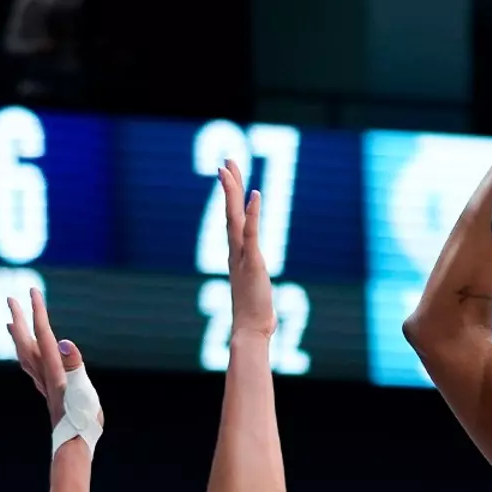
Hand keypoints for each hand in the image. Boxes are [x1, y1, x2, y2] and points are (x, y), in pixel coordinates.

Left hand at [7, 289, 99, 430]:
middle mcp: (45, 374)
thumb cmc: (83, 420)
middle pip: (26, 341)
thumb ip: (75, 365)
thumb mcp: (84, 390)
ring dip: (18, 336)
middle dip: (19, 319)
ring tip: (11, 324)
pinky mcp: (51, 393)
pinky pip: (32, 368)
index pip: (43, 333)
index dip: (38, 311)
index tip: (33, 290)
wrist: (74, 445)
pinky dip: (26, 355)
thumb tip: (66, 342)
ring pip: (25, 354)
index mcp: (54, 368)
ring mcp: (46, 384)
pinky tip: (30, 358)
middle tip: (11, 299)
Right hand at [221, 159, 275, 338]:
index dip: (232, 197)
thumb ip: (258, 287)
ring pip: (235, 217)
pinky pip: (252, 233)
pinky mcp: (253, 262)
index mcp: (237, 255)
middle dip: (229, 185)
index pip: (233, 219)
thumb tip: (265, 297)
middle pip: (230, 211)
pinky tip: (255, 194)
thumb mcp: (257, 293)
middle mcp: (235, 251)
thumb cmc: (255, 316)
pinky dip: (253, 213)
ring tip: (228, 168)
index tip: (229, 176)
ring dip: (232, 191)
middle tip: (225, 161)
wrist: (250, 330)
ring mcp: (242, 255)